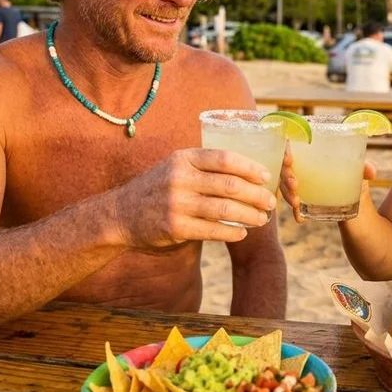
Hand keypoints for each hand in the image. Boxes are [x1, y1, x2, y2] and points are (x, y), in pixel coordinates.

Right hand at [110, 148, 277, 247]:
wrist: (122, 214)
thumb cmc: (158, 188)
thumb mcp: (175, 166)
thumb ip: (203, 166)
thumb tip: (246, 171)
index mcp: (183, 158)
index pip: (224, 159)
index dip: (250, 167)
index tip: (265, 176)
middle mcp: (180, 178)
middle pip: (230, 185)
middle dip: (256, 194)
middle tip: (270, 202)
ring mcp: (177, 203)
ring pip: (225, 209)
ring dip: (249, 215)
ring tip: (262, 219)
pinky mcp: (175, 227)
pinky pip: (212, 230)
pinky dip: (231, 232)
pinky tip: (242, 233)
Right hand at [279, 150, 374, 223]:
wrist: (360, 212)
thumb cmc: (356, 183)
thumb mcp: (359, 175)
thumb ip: (363, 169)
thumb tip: (371, 171)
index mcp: (314, 154)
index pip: (293, 148)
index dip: (286, 152)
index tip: (289, 160)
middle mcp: (304, 168)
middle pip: (286, 168)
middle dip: (286, 176)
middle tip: (294, 185)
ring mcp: (302, 185)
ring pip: (286, 187)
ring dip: (288, 194)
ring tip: (297, 202)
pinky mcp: (303, 202)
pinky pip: (294, 205)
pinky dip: (296, 211)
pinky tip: (300, 218)